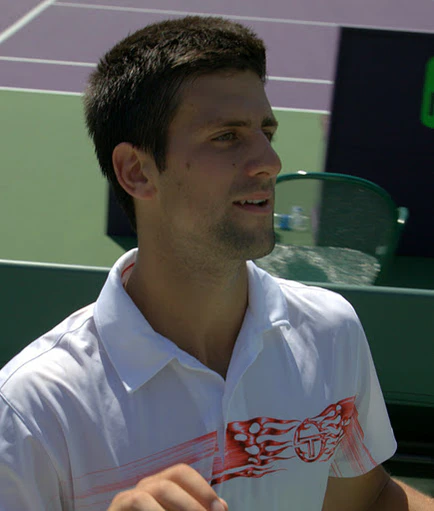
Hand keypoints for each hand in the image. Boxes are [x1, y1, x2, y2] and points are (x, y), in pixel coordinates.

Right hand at [107, 463, 227, 510]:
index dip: (203, 488)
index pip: (182, 473)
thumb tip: (223, 506)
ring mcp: (128, 496)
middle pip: (171, 479)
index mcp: (162, 484)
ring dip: (182, 506)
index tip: (220, 509)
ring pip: (158, 489)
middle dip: (193, 501)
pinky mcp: (115, 508)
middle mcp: (146, 486)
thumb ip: (197, 510)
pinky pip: (137, 502)